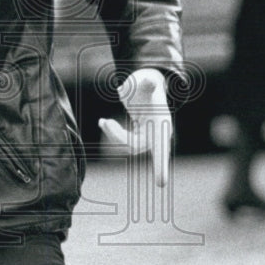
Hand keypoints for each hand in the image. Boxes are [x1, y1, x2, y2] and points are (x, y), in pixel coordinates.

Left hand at [98, 68, 172, 186]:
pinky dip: (112, 132)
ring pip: (127, 144)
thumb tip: (148, 81)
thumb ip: (148, 84)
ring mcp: (147, 136)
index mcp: (162, 125)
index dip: (160, 166)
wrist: (148, 84)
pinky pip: (123, 140)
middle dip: (117, 136)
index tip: (161, 183)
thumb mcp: (149, 82)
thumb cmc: (149, 84)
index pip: (161, 149)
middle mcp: (156, 134)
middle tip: (103, 122)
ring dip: (112, 134)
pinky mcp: (137, 135)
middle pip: (134, 145)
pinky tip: (103, 122)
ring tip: (102, 121)